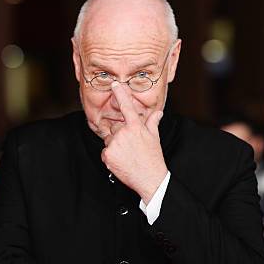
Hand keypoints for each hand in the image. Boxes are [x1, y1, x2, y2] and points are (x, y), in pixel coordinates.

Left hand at [100, 82, 167, 202]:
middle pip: (114, 128)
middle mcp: (123, 133)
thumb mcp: (154, 138)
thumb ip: (153, 122)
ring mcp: (114, 144)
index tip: (114, 84)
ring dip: (115, 146)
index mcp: (135, 127)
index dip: (120, 94)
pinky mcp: (108, 155)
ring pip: (109, 140)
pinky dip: (110, 157)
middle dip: (119, 136)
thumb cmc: (153, 159)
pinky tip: (121, 162)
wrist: (150, 178)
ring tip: (126, 156)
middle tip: (130, 148)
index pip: (126, 106)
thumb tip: (158, 113)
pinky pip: (105, 152)